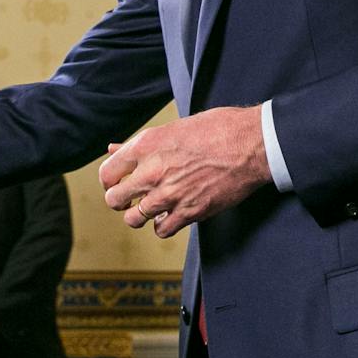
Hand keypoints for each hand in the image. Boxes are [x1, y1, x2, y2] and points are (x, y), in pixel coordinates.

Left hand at [99, 106, 270, 237]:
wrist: (250, 144)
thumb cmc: (217, 129)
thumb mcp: (172, 128)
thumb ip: (139, 144)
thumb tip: (114, 149)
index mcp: (146, 146)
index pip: (107, 173)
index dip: (108, 180)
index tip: (115, 183)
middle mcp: (152, 172)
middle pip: (114, 199)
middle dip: (118, 200)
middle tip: (128, 198)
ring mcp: (170, 195)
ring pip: (134, 219)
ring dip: (138, 216)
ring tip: (147, 209)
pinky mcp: (190, 212)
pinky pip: (162, 230)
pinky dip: (162, 226)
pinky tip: (169, 215)